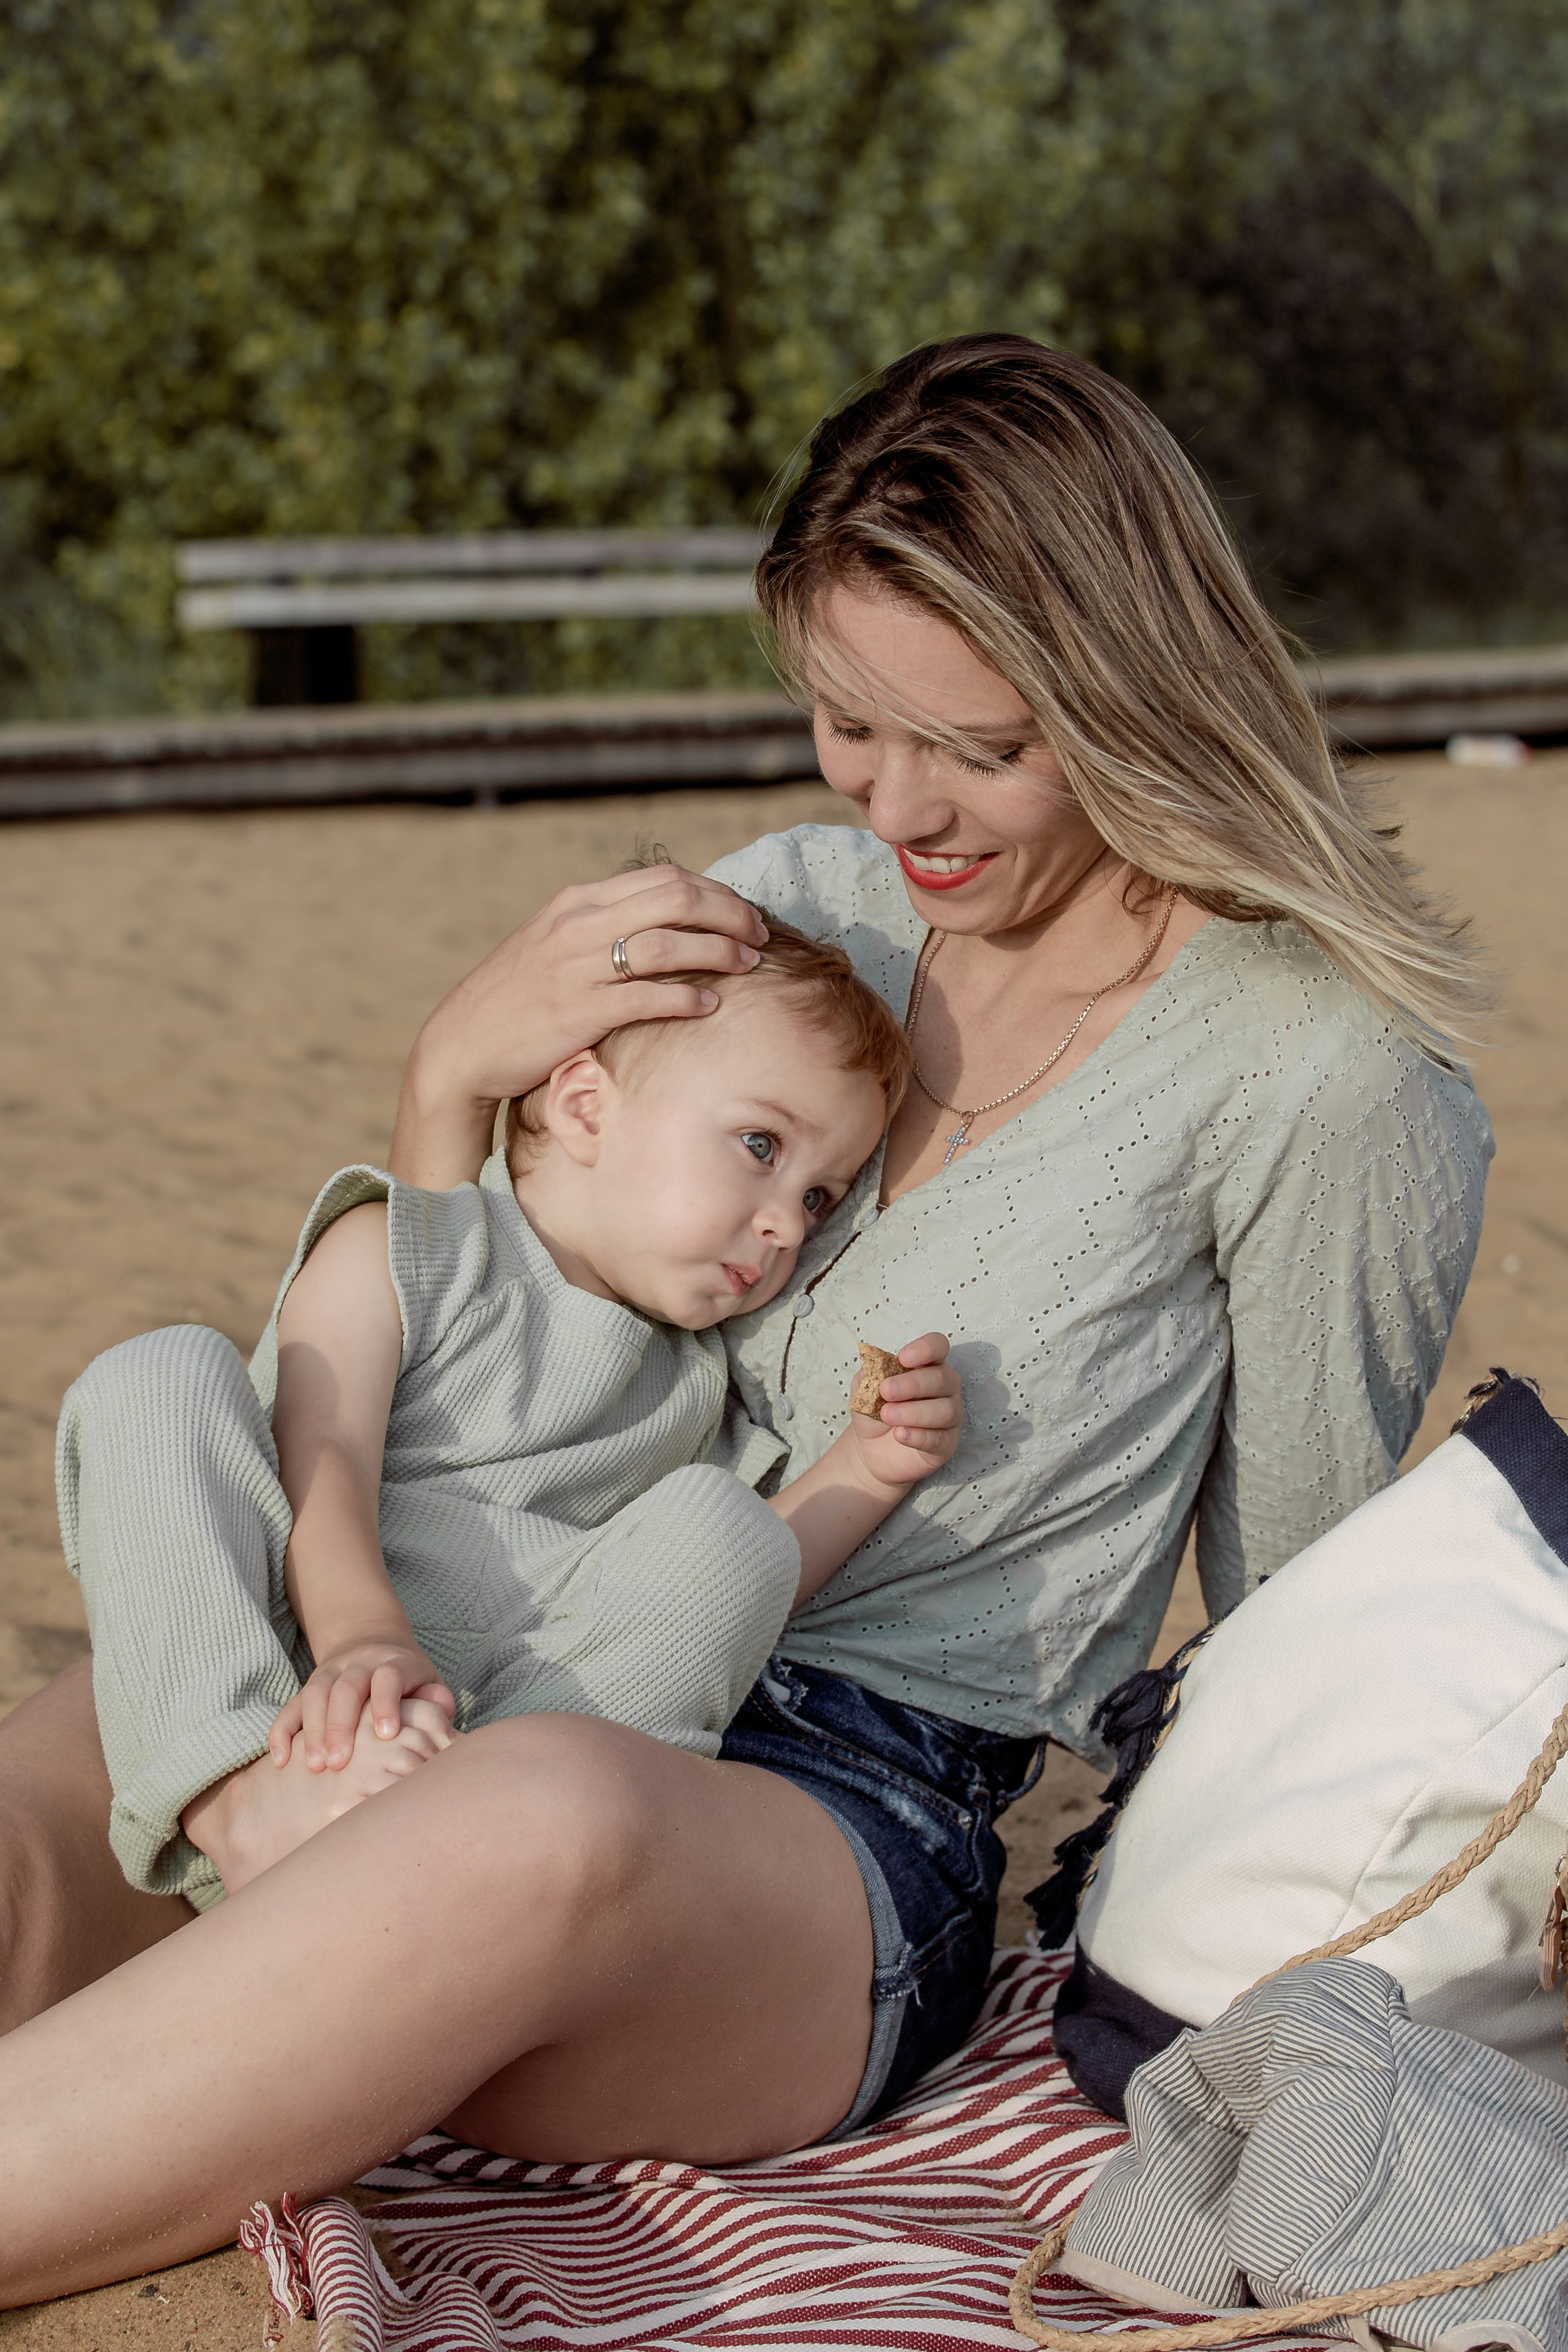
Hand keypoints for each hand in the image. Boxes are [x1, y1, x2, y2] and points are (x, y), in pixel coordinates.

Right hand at [268, 1633, 455, 1771]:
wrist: (372, 1640)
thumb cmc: (408, 1678)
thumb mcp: (427, 1682)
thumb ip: (435, 1701)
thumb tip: (442, 1719)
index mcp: (393, 1662)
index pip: (387, 1677)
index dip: (386, 1703)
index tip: (386, 1735)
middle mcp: (359, 1664)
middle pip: (346, 1688)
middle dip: (341, 1725)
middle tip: (339, 1763)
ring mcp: (330, 1672)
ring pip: (315, 1694)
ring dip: (312, 1730)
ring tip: (315, 1766)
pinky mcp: (309, 1686)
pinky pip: (291, 1705)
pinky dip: (282, 1731)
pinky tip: (281, 1760)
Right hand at [392, 864, 770, 1185]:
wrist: (462, 1045)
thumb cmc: (516, 999)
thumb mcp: (553, 944)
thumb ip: (602, 927)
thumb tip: (661, 922)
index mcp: (576, 903)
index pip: (663, 879)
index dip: (715, 893)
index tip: (743, 913)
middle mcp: (578, 925)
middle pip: (675, 900)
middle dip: (728, 914)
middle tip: (758, 934)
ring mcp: (577, 967)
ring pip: (667, 943)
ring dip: (717, 951)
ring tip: (748, 964)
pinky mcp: (579, 1012)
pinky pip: (646, 997)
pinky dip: (685, 996)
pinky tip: (709, 1003)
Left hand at [847, 1332, 963, 1489]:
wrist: (872, 1447)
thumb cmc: (875, 1410)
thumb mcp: (865, 1389)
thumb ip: (869, 1375)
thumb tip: (872, 1366)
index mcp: (928, 1365)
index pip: (938, 1346)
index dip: (925, 1349)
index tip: (902, 1358)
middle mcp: (946, 1387)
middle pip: (941, 1379)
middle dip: (912, 1384)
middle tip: (885, 1392)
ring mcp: (950, 1416)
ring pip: (944, 1411)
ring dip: (913, 1412)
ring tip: (886, 1415)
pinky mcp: (947, 1444)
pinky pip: (939, 1439)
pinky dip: (918, 1436)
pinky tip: (899, 1434)